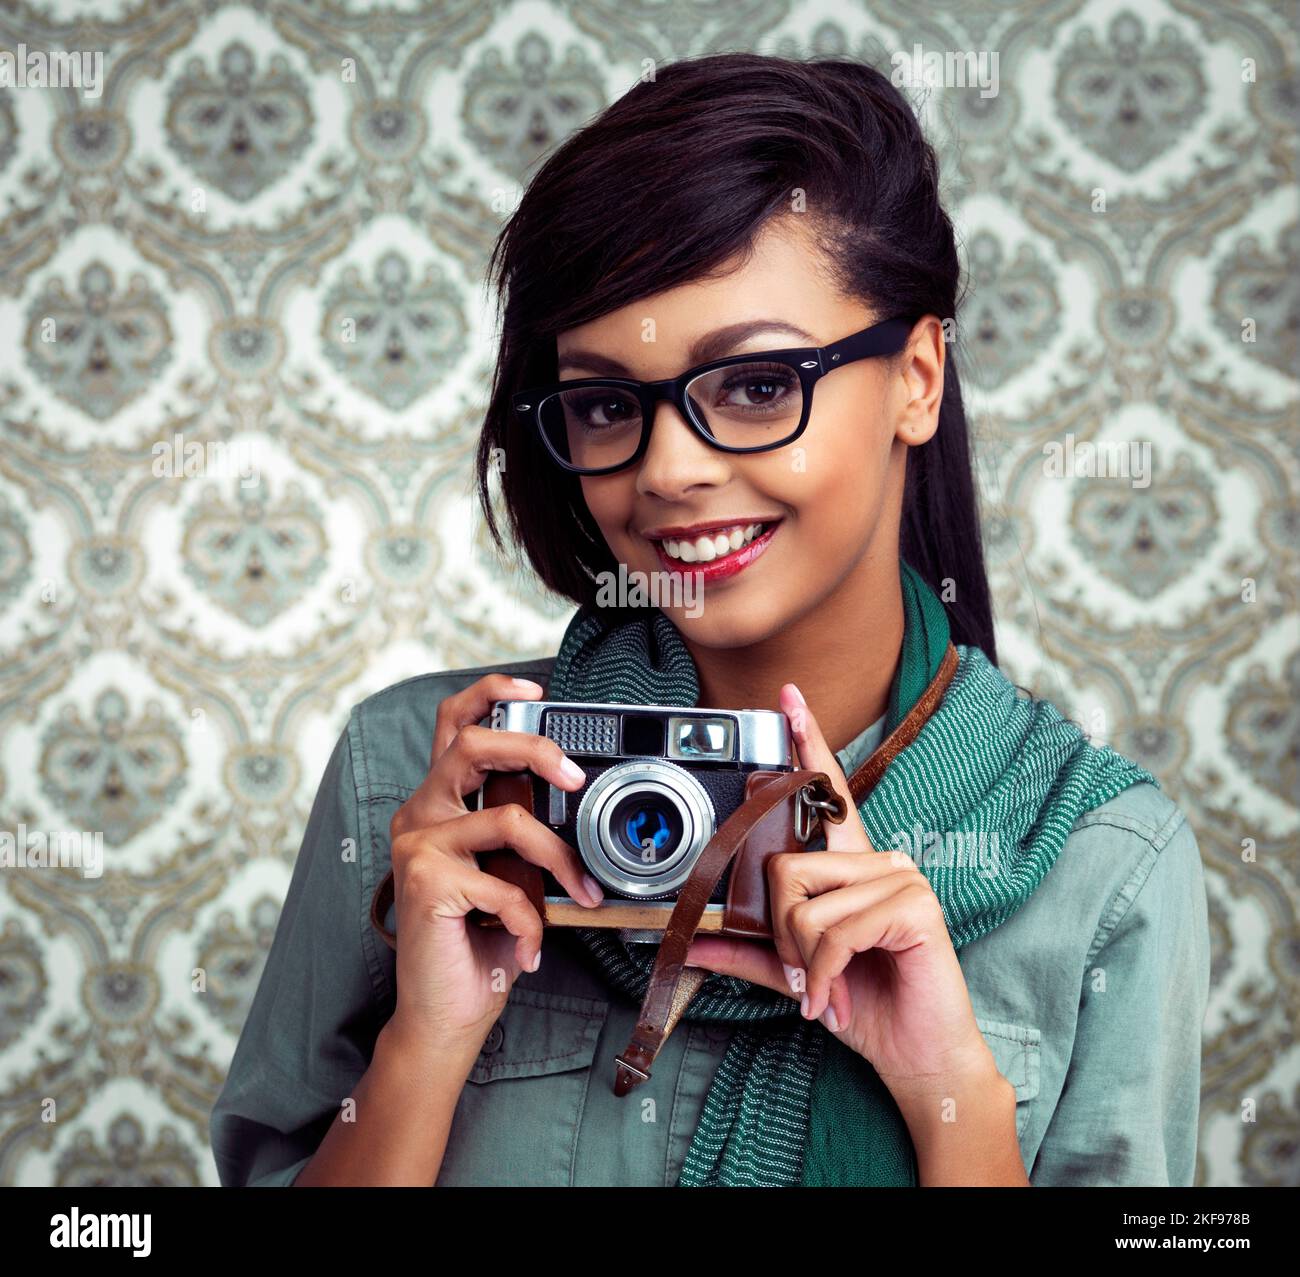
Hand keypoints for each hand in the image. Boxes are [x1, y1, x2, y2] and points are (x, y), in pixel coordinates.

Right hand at [382, 674, 604, 1055]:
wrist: (446, 1015)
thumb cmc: (481, 943)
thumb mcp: (509, 874)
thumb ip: (523, 834)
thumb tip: (574, 801)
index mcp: (439, 805)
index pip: (454, 726)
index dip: (490, 694)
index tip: (535, 690)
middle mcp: (420, 815)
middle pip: (472, 743)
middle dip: (533, 748)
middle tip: (574, 779)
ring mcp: (417, 846)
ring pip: (508, 819)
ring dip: (559, 860)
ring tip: (580, 893)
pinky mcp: (426, 882)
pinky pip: (507, 885)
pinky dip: (532, 920)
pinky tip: (529, 949)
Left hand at [683, 682, 995, 1101]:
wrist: (917, 1055)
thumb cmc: (865, 1004)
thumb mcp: (797, 972)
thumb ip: (750, 949)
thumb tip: (692, 937)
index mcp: (853, 866)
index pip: (827, 795)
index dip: (807, 745)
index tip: (788, 700)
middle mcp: (879, 859)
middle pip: (786, 866)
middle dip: (782, 934)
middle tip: (806, 974)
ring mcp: (901, 877)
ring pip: (806, 903)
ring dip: (805, 961)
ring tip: (827, 989)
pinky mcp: (915, 905)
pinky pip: (836, 929)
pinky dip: (824, 974)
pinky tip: (838, 998)